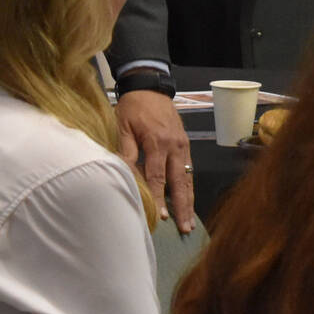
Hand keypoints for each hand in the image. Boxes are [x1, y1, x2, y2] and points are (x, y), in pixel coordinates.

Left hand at [115, 86, 194, 232]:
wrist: (150, 86)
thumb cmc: (133, 106)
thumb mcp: (123, 125)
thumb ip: (126, 150)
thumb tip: (123, 173)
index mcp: (157, 142)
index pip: (157, 176)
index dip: (158, 198)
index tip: (160, 218)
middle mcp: (174, 146)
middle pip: (179, 182)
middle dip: (182, 206)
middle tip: (185, 228)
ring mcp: (183, 145)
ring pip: (188, 177)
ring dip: (189, 200)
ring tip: (190, 221)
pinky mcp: (185, 143)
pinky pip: (189, 169)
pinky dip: (189, 186)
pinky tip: (188, 200)